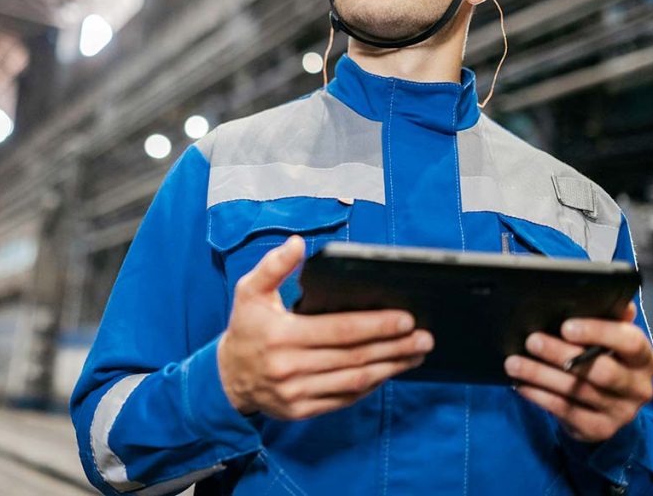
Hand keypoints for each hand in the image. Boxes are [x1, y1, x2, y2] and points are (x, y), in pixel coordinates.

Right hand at [218, 235, 432, 420]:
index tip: (406, 318)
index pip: (339, 330)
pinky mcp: (302, 410)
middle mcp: (289, 367)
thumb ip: (274, 266)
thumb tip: (297, 243)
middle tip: (425, 337)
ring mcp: (296, 393)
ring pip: (355, 380)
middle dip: (394, 346)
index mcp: (281, 335)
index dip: (376, 325)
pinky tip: (389, 371)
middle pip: (354, 356)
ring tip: (416, 354)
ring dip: (390, 368)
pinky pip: (344, 399)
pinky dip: (370, 385)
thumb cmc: (246, 327)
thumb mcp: (249, 290)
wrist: (227, 376)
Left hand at [505, 302, 652, 442]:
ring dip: (541, 375)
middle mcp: (638, 387)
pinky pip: (566, 412)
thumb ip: (608, 317)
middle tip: (531, 340)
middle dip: (561, 353)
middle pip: (600, 370)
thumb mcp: (609, 339)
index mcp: (643, 358)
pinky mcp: (600, 429)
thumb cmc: (604, 359)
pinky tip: (521, 385)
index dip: (598, 332)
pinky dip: (540, 397)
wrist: (610, 407)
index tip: (566, 326)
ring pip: (577, 391)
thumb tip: (605, 296)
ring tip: (513, 362)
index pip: (629, 341)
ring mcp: (621, 412)